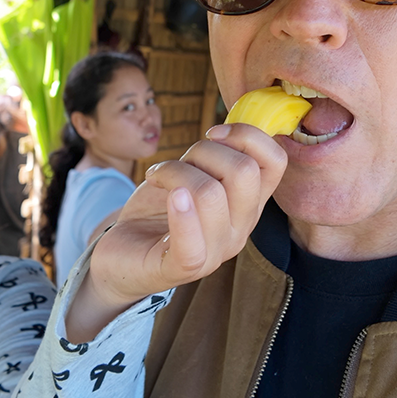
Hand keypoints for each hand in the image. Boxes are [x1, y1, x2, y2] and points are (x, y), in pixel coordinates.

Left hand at [66, 123, 285, 339]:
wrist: (121, 255)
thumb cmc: (159, 210)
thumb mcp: (193, 175)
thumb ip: (213, 157)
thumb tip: (227, 128)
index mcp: (248, 205)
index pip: (275, 162)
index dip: (248, 135)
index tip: (213, 133)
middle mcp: (240, 230)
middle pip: (244, 171)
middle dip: (203, 151)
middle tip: (177, 163)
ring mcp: (215, 254)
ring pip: (210, 193)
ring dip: (174, 171)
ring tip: (157, 177)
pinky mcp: (181, 269)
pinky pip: (191, 242)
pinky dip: (179, 215)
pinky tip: (165, 196)